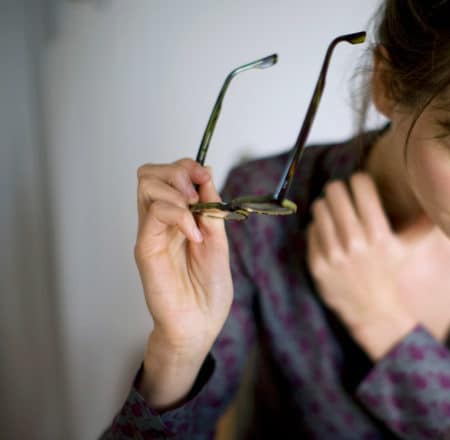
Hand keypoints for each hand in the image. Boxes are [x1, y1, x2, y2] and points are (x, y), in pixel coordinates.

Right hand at [134, 158, 232, 360]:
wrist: (200, 325)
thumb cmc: (208, 291)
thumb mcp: (218, 241)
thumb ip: (211, 210)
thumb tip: (207, 176)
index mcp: (178, 218)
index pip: (169, 174)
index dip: (188, 167)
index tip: (206, 176)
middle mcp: (160, 222)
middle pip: (150, 173)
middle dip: (178, 171)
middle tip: (198, 192)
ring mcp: (151, 234)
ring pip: (147, 185)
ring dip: (177, 189)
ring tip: (195, 214)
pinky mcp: (145, 249)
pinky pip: (154, 214)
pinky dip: (178, 215)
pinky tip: (194, 234)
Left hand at [306, 172, 426, 358]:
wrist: (373, 312)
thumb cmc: (389, 274)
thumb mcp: (407, 249)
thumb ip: (422, 225)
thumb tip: (438, 204)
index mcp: (379, 234)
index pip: (361, 186)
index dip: (360, 181)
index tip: (361, 186)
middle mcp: (356, 242)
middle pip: (336, 191)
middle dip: (340, 190)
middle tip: (342, 195)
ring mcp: (334, 255)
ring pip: (320, 208)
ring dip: (326, 206)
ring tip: (334, 213)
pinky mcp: (318, 265)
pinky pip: (311, 229)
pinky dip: (318, 228)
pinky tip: (328, 234)